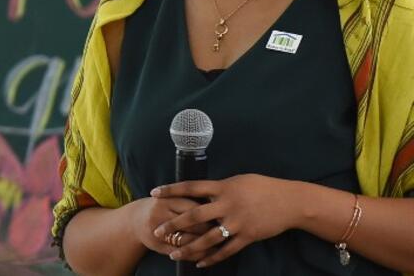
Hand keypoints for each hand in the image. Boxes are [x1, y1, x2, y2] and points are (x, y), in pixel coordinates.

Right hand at [126, 195, 214, 259]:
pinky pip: (179, 252)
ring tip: (218, 246)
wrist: (133, 221)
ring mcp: (157, 230)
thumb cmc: (161, 207)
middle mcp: (160, 213)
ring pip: (186, 240)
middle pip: (191, 224)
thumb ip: (189, 199)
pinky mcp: (156, 244)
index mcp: (167, 200)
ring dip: (204, 246)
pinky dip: (194, 256)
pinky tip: (205, 256)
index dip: (210, 214)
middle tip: (223, 232)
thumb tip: (217, 205)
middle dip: (209, 230)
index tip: (222, 217)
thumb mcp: (171, 198)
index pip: (194, 208)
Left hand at [150, 175, 297, 266]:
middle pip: (194, 217)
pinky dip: (212, 258)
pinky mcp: (247, 237)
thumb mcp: (238, 181)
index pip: (190, 187)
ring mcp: (237, 223)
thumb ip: (218, 187)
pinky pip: (226, 251)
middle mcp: (227, 205)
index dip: (171, 190)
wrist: (290, 202)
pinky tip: (200, 263)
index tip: (154, 193)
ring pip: (207, 239)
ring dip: (189, 248)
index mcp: (223, 187)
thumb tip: (201, 190)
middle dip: (174, 225)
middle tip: (157, 231)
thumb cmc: (262, 187)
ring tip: (173, 254)